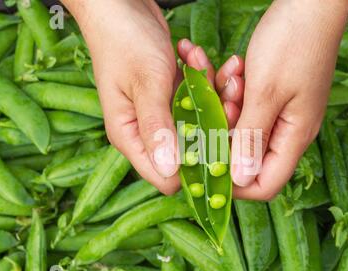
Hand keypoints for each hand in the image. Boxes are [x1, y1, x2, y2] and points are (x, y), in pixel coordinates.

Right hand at [62, 0, 244, 194]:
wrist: (119, 5)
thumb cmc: (124, 40)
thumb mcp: (145, 84)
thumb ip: (156, 127)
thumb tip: (169, 170)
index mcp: (131, 136)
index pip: (166, 176)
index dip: (197, 169)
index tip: (225, 146)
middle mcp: (147, 131)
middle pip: (191, 148)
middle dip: (214, 122)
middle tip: (227, 92)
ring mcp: (162, 113)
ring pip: (200, 120)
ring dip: (211, 91)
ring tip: (206, 62)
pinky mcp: (172, 96)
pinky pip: (198, 96)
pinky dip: (203, 76)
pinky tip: (193, 53)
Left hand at [230, 0, 347, 199]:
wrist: (310, 2)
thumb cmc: (293, 42)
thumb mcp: (266, 92)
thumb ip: (251, 137)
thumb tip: (240, 179)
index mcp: (294, 137)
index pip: (264, 184)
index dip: (235, 182)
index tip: (208, 163)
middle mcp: (289, 131)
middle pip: (247, 154)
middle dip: (225, 131)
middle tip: (220, 101)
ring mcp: (281, 112)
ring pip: (242, 127)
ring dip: (228, 105)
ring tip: (233, 75)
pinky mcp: (273, 96)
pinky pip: (245, 105)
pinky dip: (234, 90)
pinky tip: (236, 68)